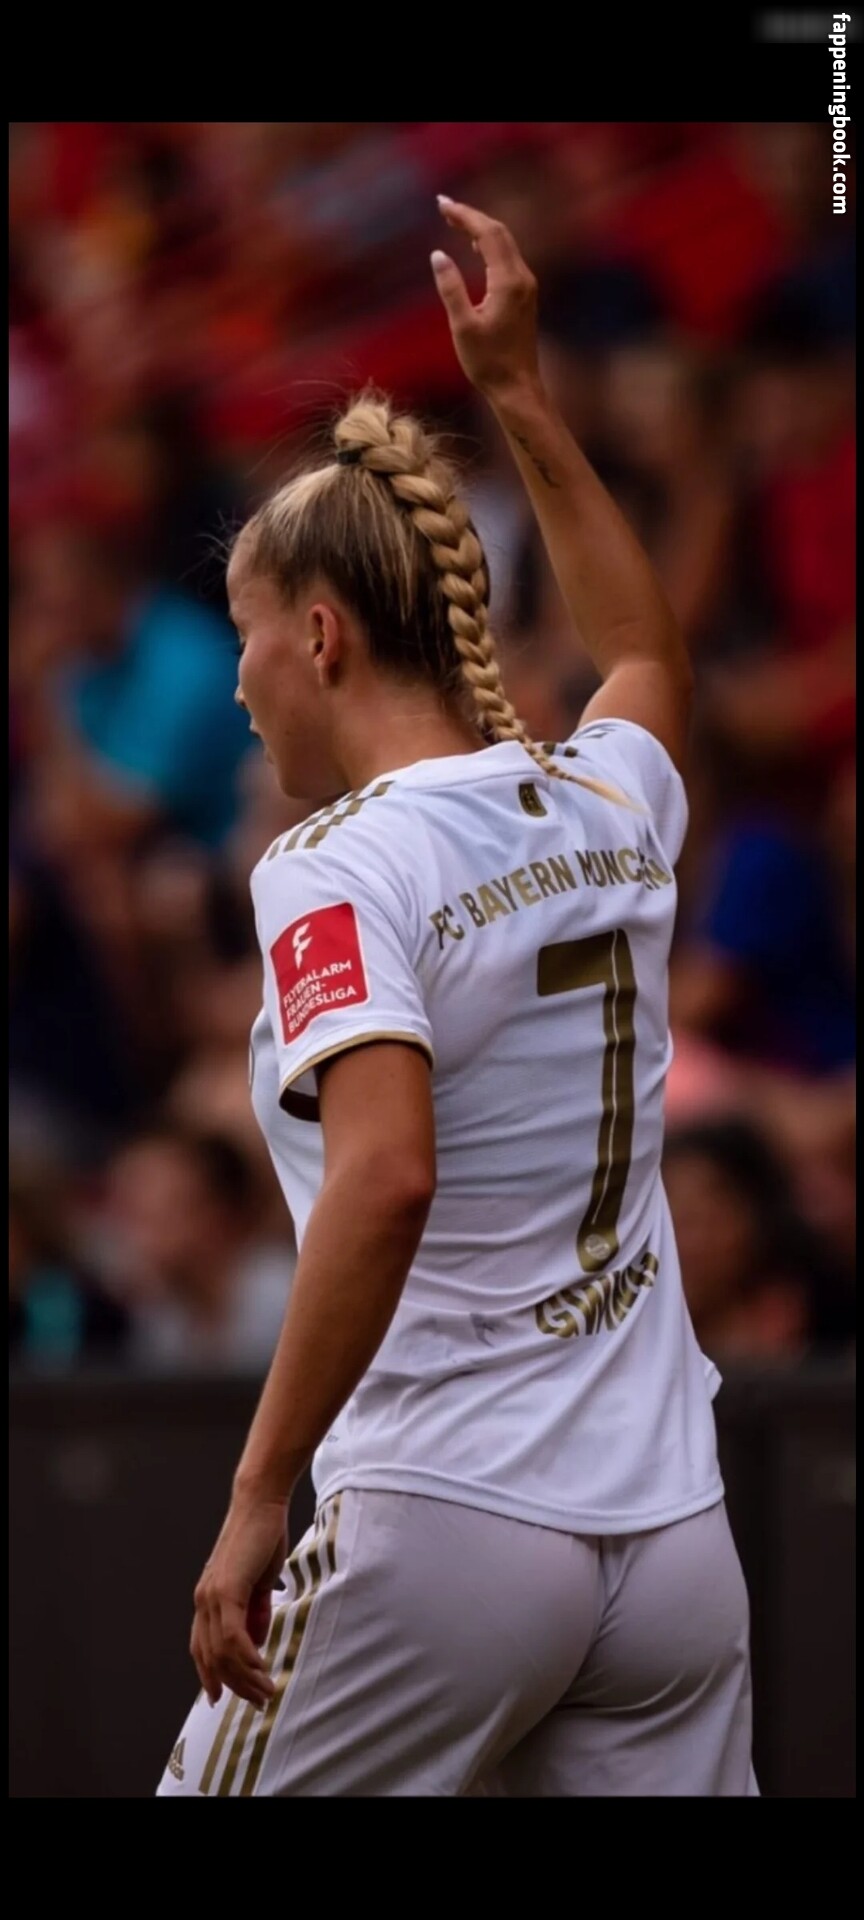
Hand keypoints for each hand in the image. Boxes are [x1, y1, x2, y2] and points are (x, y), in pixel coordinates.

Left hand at [191, 1492, 288, 1707]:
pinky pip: (233, 1636)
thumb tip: (256, 1640)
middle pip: (212, 1658)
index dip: (210, 1676)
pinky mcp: (226, 1590)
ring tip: (267, 1689)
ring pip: (222, 1653)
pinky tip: (262, 1668)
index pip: (202, 1648)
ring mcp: (212, 1596)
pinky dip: (247, 1658)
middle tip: (259, 1700)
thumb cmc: (262, 1537)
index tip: (222, 1698)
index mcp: (208, 1598)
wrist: (261, 1504)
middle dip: (236, 1685)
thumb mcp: (260, 1583)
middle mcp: (203, 1600)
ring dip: (245, 1677)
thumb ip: (256, 1611)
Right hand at [431, 196, 539, 399]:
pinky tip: (474, 247)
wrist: (517, 387)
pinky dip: (489, 245)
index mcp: (508, 282)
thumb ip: (450, 288)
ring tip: (454, 221)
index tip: (442, 204)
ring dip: (480, 229)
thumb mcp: (463, 327)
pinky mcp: (524, 295)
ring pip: (505, 243)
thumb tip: (438, 255)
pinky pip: (507, 258)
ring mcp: (526, 286)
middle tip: (444, 206)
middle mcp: (522, 278)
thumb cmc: (489, 363)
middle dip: (471, 216)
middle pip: (499, 232)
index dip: (464, 215)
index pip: (487, 234)